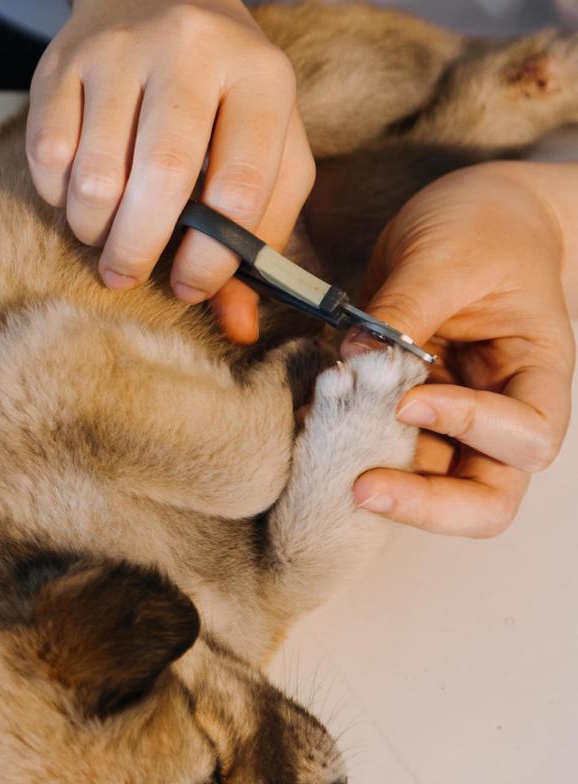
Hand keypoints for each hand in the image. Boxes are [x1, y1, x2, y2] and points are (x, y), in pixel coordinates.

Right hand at [26, 0, 313, 340]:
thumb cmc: (218, 93)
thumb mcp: (263, 147)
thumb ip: (260, 234)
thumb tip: (239, 324)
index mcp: (260, 76)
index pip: (242, 186)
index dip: (213, 258)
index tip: (192, 286)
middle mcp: (190, 52)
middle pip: (160, 181)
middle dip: (140, 250)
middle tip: (129, 275)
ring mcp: (118, 53)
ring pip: (95, 178)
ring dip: (94, 230)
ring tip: (105, 234)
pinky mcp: (60, 65)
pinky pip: (48, 160)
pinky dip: (59, 198)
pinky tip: (79, 194)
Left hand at [344, 163, 574, 536]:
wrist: (479, 214)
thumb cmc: (485, 227)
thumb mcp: (446, 255)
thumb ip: (404, 310)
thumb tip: (354, 358)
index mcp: (536, 375)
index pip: (526, 437)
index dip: (470, 428)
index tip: (408, 400)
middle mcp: (499, 414)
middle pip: (485, 501)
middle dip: (425, 505)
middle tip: (359, 486)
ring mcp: (450, 422)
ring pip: (426, 489)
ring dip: (374, 478)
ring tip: (319, 444)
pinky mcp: (405, 415)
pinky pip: (379, 451)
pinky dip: (345, 447)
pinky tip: (310, 420)